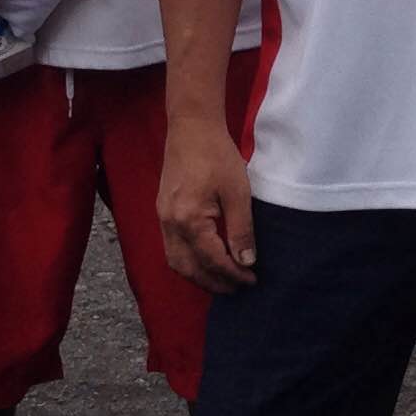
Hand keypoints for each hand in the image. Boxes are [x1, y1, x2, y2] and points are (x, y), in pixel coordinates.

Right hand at [158, 112, 256, 292]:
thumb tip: (246, 261)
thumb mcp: (238, 193)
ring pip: (175, 261)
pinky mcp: (163, 212)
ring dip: (198, 276)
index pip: (212, 260)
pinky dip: (188, 261)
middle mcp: (170, 223)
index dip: (233, 274)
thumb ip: (241, 230)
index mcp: (189, 219)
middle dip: (213, 283)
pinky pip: (171, 247)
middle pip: (188, 268)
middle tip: (238, 287)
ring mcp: (163, 218)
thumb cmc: (217, 155)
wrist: (191, 128)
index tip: (252, 280)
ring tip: (223, 280)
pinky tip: (206, 261)